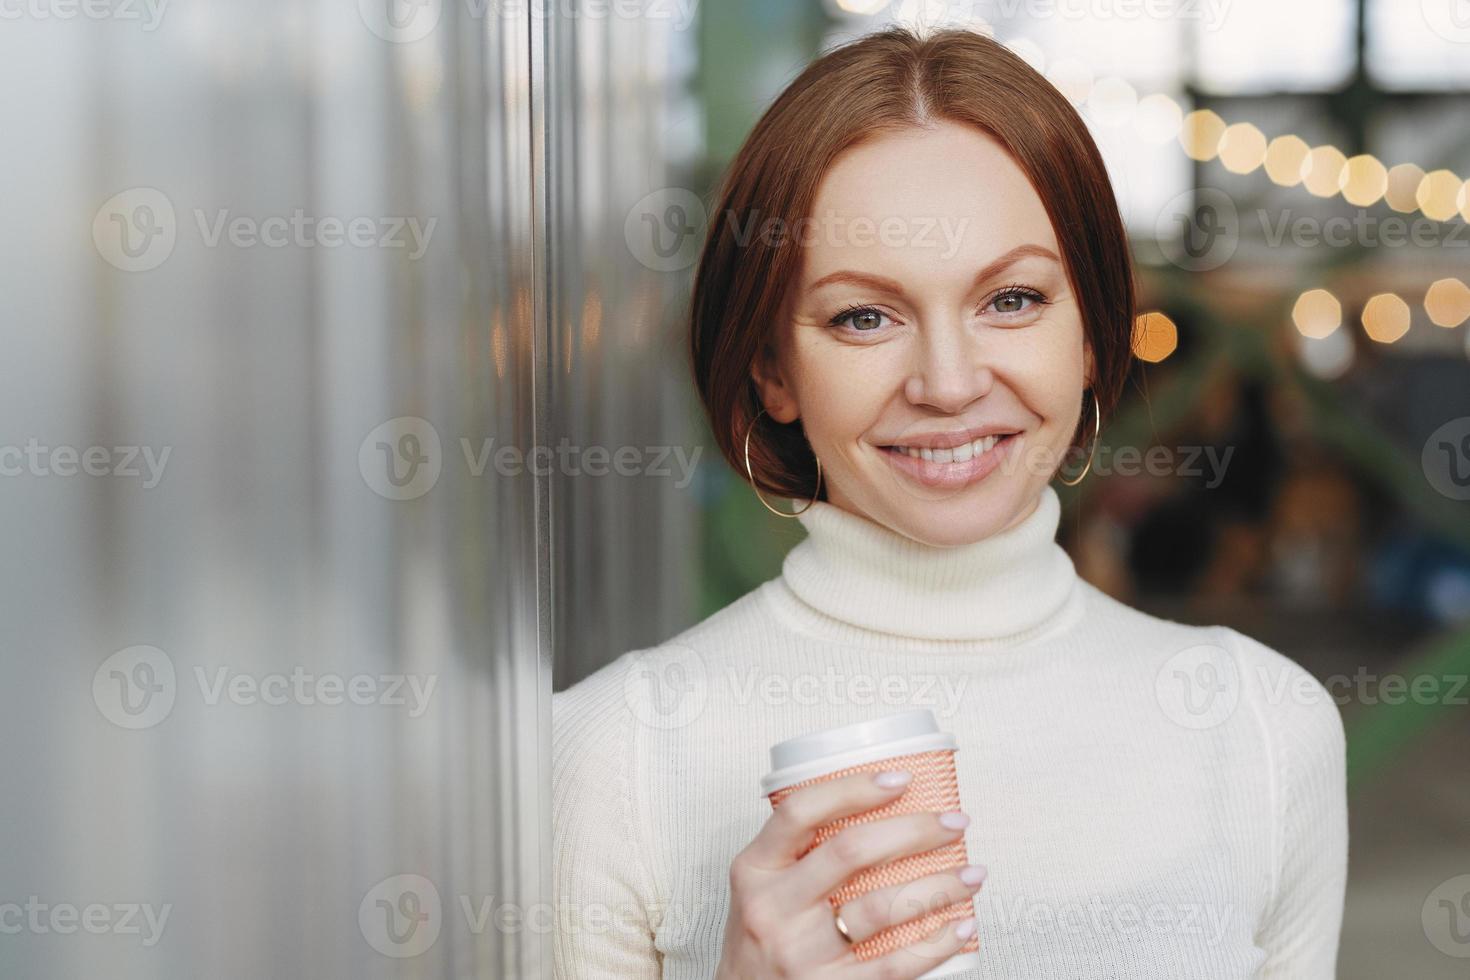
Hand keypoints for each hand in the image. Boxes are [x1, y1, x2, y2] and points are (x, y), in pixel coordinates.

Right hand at [714, 768, 984, 978]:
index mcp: (755, 870)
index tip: (901, 779)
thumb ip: (798, 849)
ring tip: (971, 872)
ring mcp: (802, 953)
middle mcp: (775, 909)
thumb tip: (876, 805)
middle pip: (849, 852)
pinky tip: (961, 925)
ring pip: (881, 908)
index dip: (854, 789)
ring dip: (938, 886)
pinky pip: (894, 965)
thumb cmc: (760, 938)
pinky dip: (935, 943)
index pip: (800, 812)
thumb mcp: (759, 886)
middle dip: (914, 831)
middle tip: (954, 821)